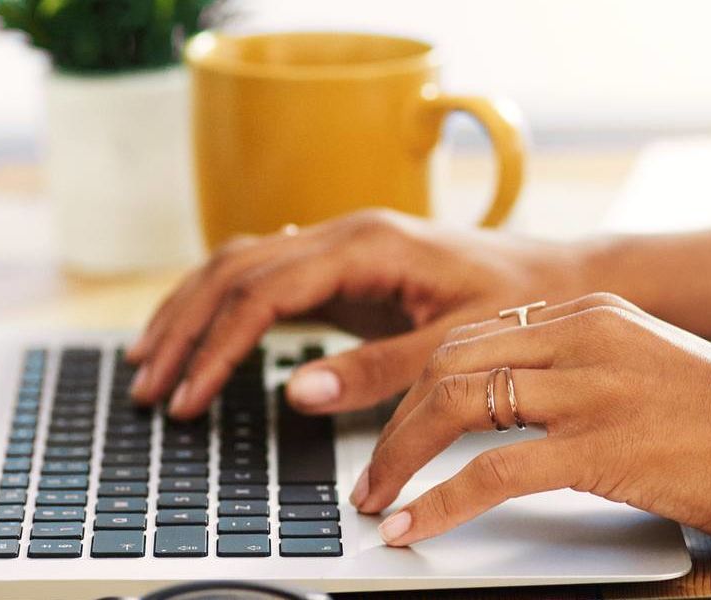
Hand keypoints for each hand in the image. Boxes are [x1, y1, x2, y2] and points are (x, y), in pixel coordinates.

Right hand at [127, 209, 588, 418]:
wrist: (561, 278)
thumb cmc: (521, 304)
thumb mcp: (458, 346)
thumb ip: (380, 371)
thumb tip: (299, 391)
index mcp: (368, 244)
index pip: (263, 291)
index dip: (217, 347)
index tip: (191, 397)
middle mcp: (346, 232)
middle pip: (233, 270)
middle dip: (184, 329)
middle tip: (149, 387)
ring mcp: (341, 245)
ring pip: (239, 264)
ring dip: (189, 312)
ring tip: (150, 363)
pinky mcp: (345, 266)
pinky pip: (264, 275)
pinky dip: (221, 304)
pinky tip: (197, 332)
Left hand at [352, 292, 710, 550]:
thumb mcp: (654, 371)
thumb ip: (589, 373)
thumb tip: (518, 411)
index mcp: (596, 313)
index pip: (474, 335)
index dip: (416, 383)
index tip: (390, 425)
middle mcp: (587, 336)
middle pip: (450, 363)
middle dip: (393, 422)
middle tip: (369, 473)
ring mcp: (595, 388)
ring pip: (456, 405)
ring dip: (399, 459)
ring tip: (377, 502)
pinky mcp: (606, 446)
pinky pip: (492, 472)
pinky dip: (439, 503)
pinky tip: (415, 528)